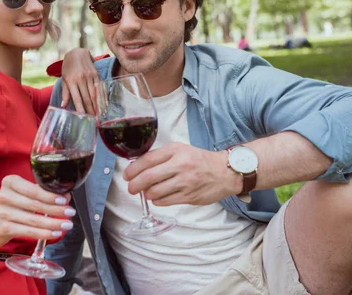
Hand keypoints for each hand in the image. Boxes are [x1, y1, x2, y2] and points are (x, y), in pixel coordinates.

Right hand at [0, 175, 75, 240]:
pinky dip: (43, 233)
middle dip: (55, 210)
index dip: (49, 196)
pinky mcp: (4, 227)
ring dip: (53, 223)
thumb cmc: (16, 202)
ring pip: (33, 220)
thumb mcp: (26, 192)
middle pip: (34, 205)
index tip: (64, 200)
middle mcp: (4, 196)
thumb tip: (66, 196)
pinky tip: (54, 233)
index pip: (33, 189)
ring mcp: (3, 213)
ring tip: (66, 224)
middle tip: (70, 212)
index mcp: (10, 182)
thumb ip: (44, 192)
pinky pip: (28, 231)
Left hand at [61, 47, 98, 113]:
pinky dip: (101, 97)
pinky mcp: (96, 74)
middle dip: (90, 110)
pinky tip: (102, 104)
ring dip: (96, 105)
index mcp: (71, 81)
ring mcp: (90, 76)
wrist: (77, 52)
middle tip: (93, 120)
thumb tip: (64, 106)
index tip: (83, 117)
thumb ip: (65, 93)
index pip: (77, 98)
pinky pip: (99, 88)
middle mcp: (81, 79)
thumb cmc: (68, 67)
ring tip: (98, 115)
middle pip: (87, 98)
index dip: (81, 109)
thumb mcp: (64, 79)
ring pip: (94, 94)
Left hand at [123, 143, 241, 205]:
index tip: (127, 175)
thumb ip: (161, 156)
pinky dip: (157, 200)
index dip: (132, 169)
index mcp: (176, 150)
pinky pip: (164, 201)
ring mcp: (185, 182)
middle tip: (131, 188)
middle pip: (147, 177)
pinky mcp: (189, 196)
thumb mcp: (181, 150)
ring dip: (146, 194)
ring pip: (154, 192)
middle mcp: (180, 165)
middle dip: (134, 185)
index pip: (147, 160)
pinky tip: (158, 197)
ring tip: (147, 192)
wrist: (225, 172)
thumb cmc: (199, 160)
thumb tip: (137, 167)